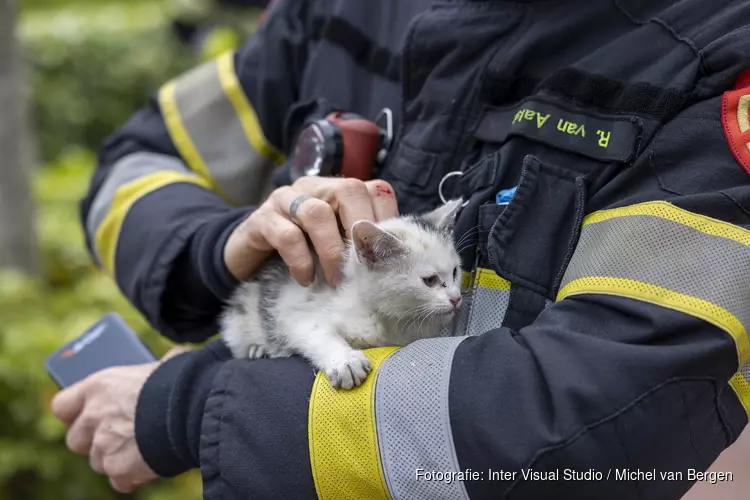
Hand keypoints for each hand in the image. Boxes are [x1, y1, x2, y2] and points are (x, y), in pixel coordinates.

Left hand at [51, 347, 189, 492]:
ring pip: (99, 462)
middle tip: (118, 435)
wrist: (194, 410)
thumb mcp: (165, 365)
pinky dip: (132, 476)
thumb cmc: (182, 382)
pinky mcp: (118, 470)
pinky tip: (151, 464)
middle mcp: (94, 417)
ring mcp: (104, 446)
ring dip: (116, 458)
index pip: (63, 405)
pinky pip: (119, 481)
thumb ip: (155, 368)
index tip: (87, 415)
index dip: (74, 413)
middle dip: (94, 441)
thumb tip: (171, 361)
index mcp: (99, 386)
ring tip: (143, 449)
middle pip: (76, 440)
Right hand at [224, 177, 398, 285]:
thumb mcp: (337, 247)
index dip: (388, 221)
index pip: (376, 190)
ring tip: (336, 281)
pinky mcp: (261, 220)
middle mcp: (315, 188)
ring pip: (316, 212)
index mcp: (340, 191)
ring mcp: (286, 200)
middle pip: (349, 191)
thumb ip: (361, 245)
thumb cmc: (303, 254)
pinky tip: (306, 279)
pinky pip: (286, 235)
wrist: (249, 261)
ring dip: (331, 251)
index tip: (389, 255)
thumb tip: (395, 262)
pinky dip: (301, 261)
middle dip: (361, 232)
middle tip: (363, 270)